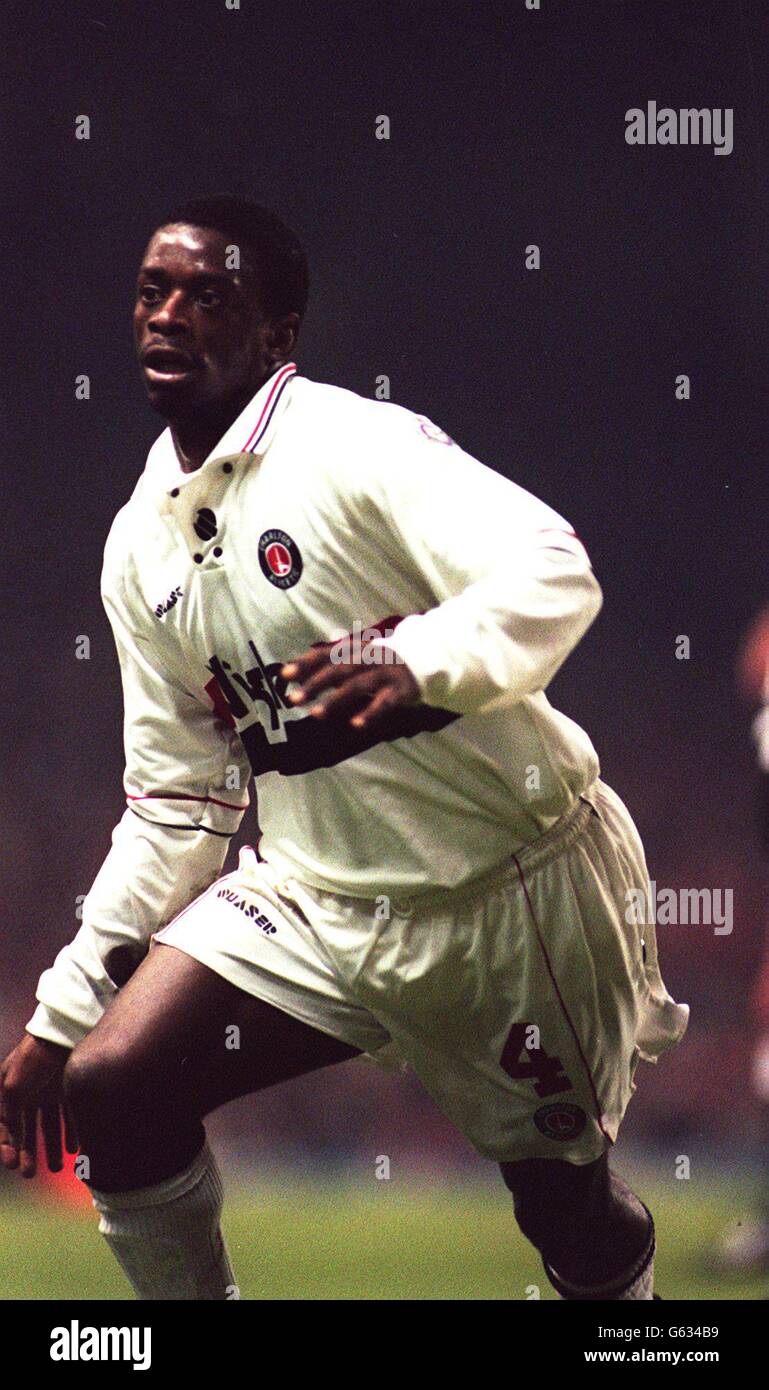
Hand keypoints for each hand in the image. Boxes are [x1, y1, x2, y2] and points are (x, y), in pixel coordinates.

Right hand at [0, 1032, 76, 1177]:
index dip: (7, 1146)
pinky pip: (70, 1117)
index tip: (12, 1164)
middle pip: (28, 1130)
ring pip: (50, 1126)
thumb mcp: (13, 1086)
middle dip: (29, 1152)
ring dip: (52, 1148)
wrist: (64, 1035)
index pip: (6, 1126)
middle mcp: (30, 1093)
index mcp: (11, 1092)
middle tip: (30, 1174)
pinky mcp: (70, 1089)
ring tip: (57, 1167)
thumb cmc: (34, 1058)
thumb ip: (10, 1114)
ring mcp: (50, 1092)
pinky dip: (72, 1133)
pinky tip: (75, 1149)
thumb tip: (11, 1138)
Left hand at [280, 640, 419, 730]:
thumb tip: (294, 670)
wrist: (423, 660)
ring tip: (315, 714)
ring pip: (357, 686)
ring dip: (335, 700)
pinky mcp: (399, 691)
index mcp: (355, 649)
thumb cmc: (380, 662)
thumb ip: (328, 663)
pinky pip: (383, 703)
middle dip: (315, 684)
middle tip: (294, 699)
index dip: (305, 663)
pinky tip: (355, 724)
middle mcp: (368, 658)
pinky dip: (370, 713)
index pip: (326, 654)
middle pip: (338, 670)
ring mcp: (384, 674)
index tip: (284, 674)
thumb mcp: (356, 656)